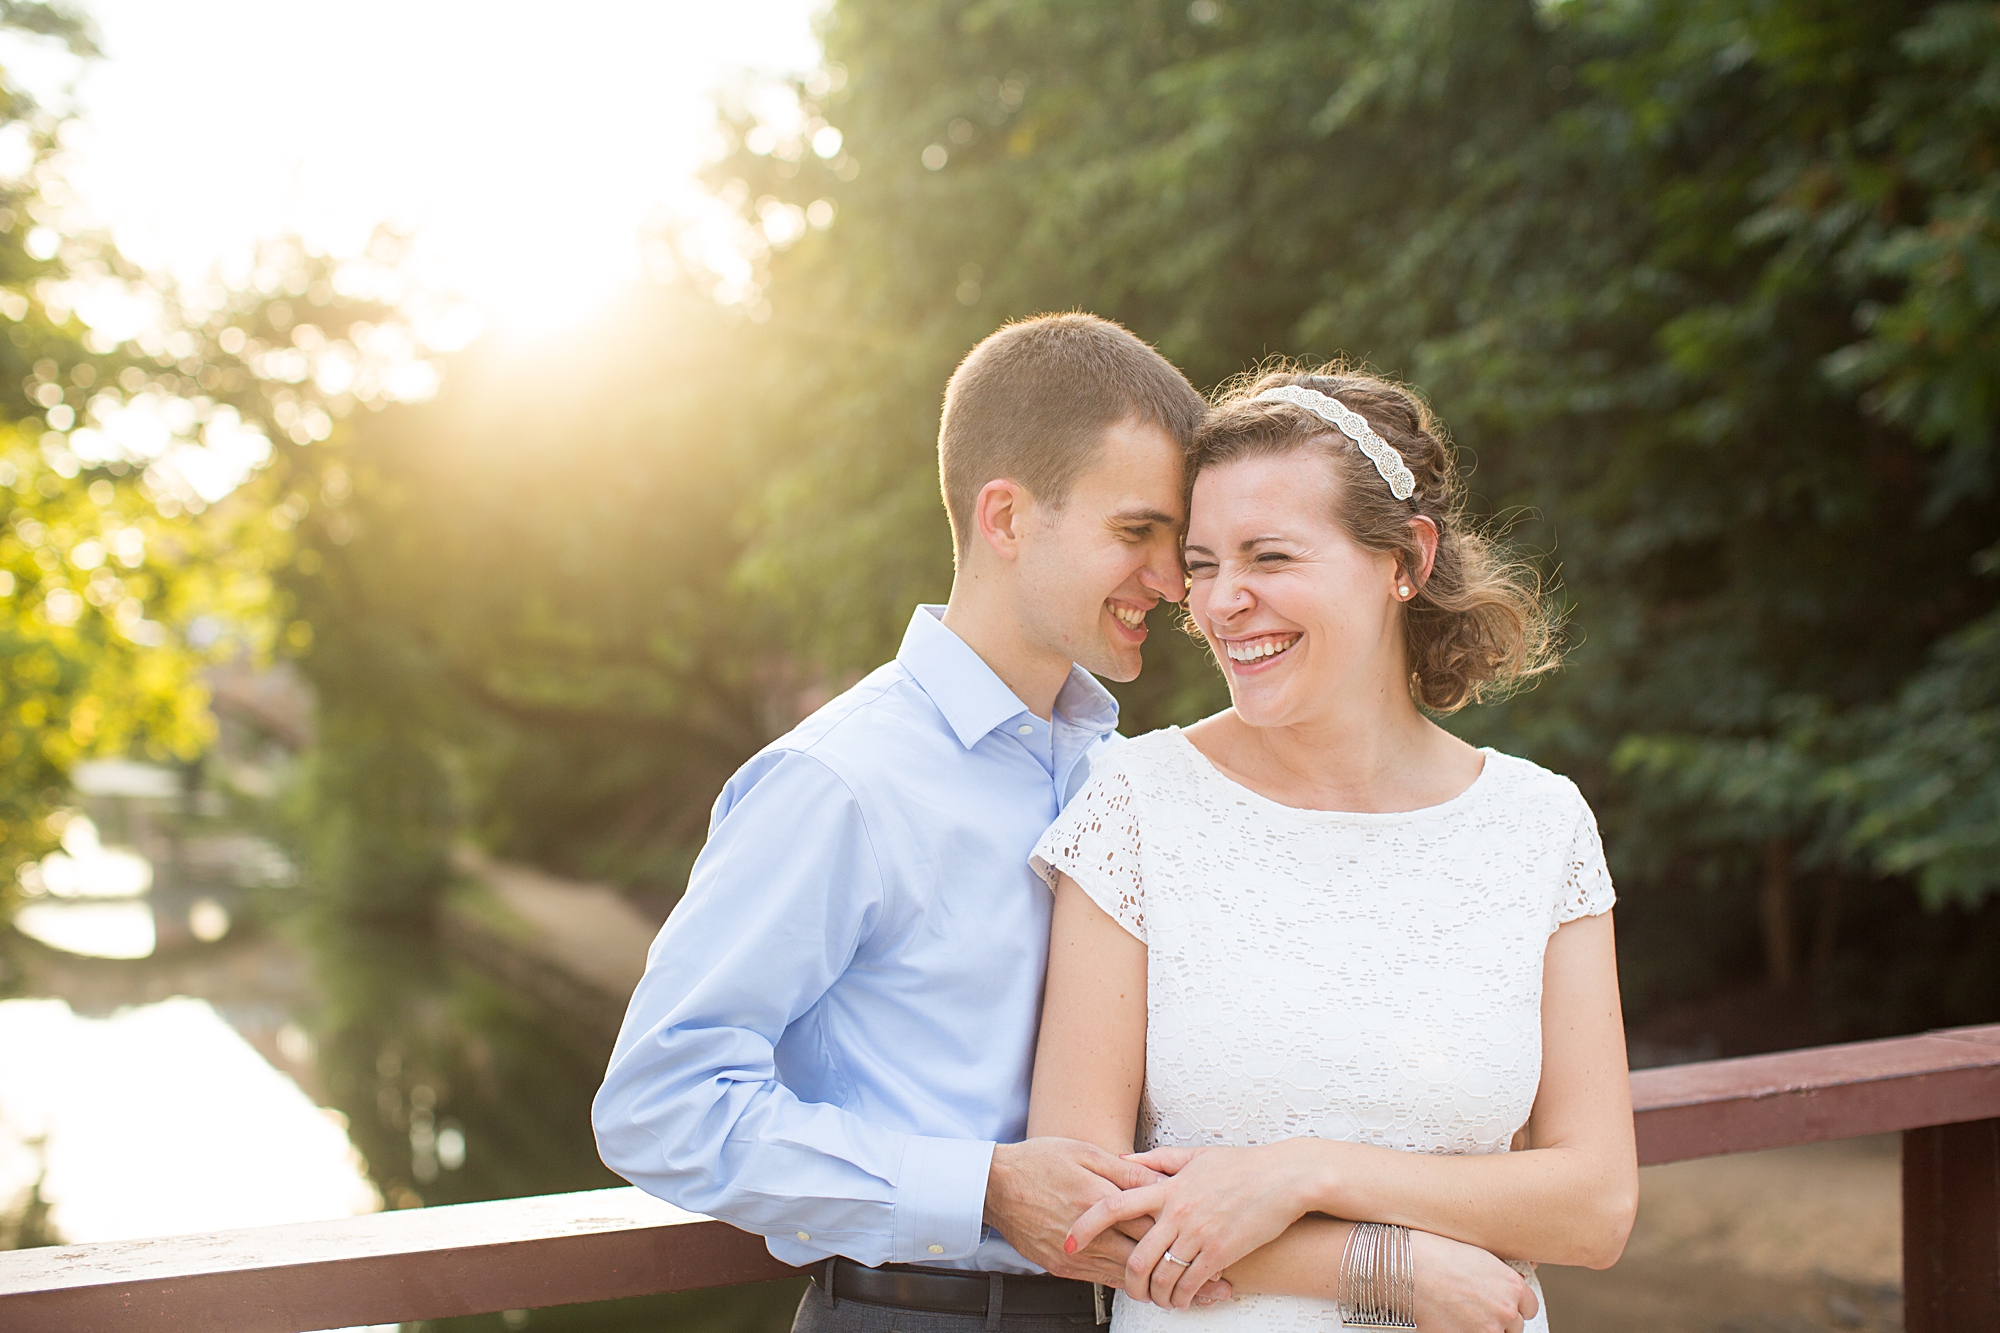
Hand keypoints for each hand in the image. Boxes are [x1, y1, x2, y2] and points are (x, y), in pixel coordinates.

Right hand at [984, 1139, 1231, 1303]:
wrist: (993, 1185)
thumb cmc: (1039, 1162)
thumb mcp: (1086, 1154)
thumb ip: (1127, 1173)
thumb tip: (1165, 1183)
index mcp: (1102, 1203)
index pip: (1155, 1228)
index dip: (1189, 1242)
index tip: (1221, 1250)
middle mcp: (1092, 1236)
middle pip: (1149, 1262)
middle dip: (1186, 1275)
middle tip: (1220, 1286)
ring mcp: (1076, 1257)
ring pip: (1130, 1280)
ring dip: (1164, 1288)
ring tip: (1197, 1296)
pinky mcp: (1063, 1267)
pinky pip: (1105, 1282)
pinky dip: (1133, 1286)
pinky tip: (1152, 1290)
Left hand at [1065, 1143, 1310, 1307]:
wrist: (1284, 1178)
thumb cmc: (1240, 1166)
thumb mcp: (1194, 1155)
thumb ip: (1155, 1160)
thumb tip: (1123, 1159)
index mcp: (1166, 1187)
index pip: (1113, 1206)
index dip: (1085, 1226)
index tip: (1069, 1242)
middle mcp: (1178, 1212)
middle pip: (1135, 1256)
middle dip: (1127, 1280)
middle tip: (1129, 1289)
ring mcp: (1199, 1233)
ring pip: (1162, 1277)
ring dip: (1156, 1296)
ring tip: (1159, 1299)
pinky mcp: (1221, 1252)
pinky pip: (1191, 1284)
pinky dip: (1182, 1298)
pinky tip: (1183, 1300)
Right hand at [1410, 1230, 1537, 1332]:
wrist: (1404, 1268)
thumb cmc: (1433, 1252)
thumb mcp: (1475, 1253)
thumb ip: (1498, 1271)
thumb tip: (1512, 1276)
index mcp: (1511, 1284)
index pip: (1529, 1306)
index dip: (1514, 1305)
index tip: (1502, 1303)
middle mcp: (1505, 1309)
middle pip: (1514, 1326)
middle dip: (1499, 1318)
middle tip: (1477, 1309)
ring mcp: (1487, 1329)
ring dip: (1484, 1328)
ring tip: (1463, 1316)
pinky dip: (1465, 1332)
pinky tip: (1452, 1322)